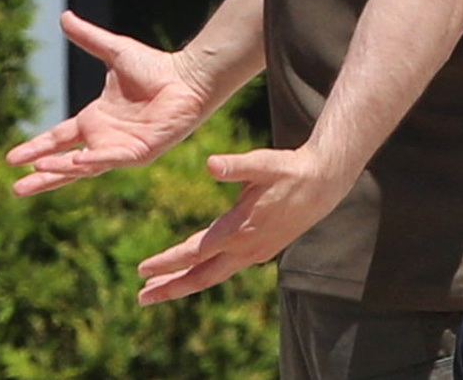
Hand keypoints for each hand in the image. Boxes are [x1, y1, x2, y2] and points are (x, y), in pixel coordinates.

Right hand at [6, 12, 213, 194]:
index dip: (36, 148)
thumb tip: (64, 16)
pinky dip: (92, 162)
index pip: (58, 138)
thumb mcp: (113, 50)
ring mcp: (120, 148)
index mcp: (94, 119)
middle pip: (65, 162)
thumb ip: (87, 37)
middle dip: (41, 176)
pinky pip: (111, 159)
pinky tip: (75, 163)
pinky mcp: (139, 152)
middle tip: (16, 189)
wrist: (187, 76)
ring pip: (84, 166)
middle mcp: (104, 138)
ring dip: (60, 171)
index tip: (12, 158)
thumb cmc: (155, 66)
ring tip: (35, 174)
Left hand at [133, 145, 347, 303]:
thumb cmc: (288, 170)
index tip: (142, 270)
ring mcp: (253, 254)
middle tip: (141, 298)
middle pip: (201, 277)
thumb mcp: (261, 163)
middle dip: (170, 288)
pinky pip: (224, 270)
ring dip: (184, 285)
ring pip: (212, 276)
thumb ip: (235, 166)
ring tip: (157, 291)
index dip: (168, 262)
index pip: (195, 252)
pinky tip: (191, 274)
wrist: (322, 186)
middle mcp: (244, 248)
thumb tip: (210, 164)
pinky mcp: (259, 252)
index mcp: (239, 229)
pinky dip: (203, 275)